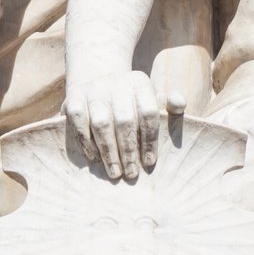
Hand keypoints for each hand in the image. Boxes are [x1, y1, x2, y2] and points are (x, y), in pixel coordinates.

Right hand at [67, 68, 161, 182]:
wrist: (98, 80)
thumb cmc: (132, 100)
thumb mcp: (152, 98)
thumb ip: (169, 104)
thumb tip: (179, 103)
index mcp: (139, 82)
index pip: (148, 112)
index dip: (150, 139)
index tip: (149, 162)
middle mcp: (116, 83)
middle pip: (124, 120)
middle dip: (129, 150)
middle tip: (132, 174)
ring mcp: (93, 89)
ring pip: (101, 123)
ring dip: (109, 151)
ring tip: (115, 172)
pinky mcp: (74, 97)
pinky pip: (79, 120)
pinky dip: (86, 141)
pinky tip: (94, 157)